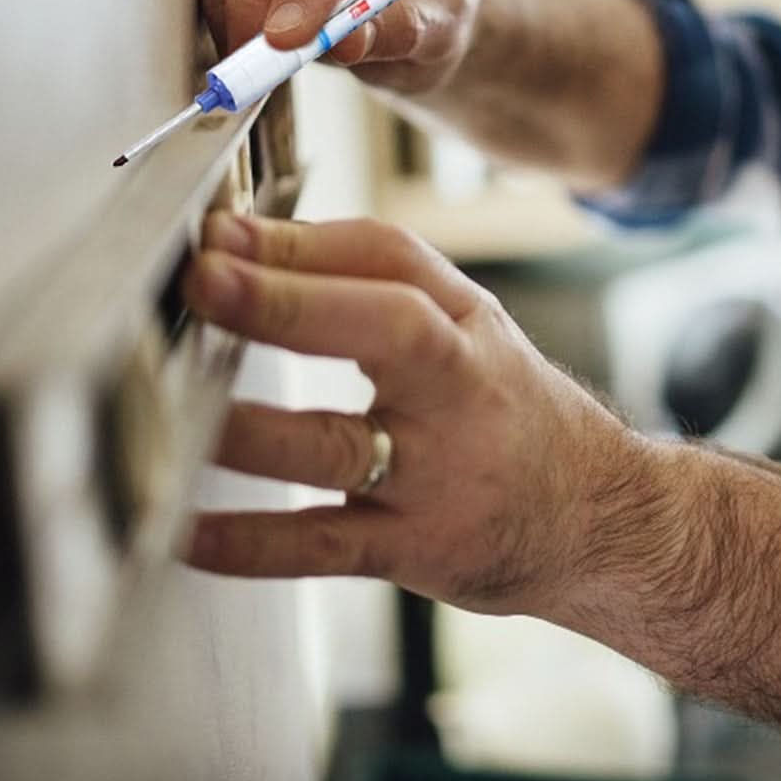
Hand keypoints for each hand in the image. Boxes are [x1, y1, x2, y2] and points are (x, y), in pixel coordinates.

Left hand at [182, 213, 632, 616]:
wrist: (596, 515)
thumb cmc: (513, 410)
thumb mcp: (476, 332)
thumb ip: (384, 287)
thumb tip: (257, 250)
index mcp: (468, 327)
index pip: (391, 259)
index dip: (304, 242)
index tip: (222, 232)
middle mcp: (460, 391)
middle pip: (385, 331)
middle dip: (291, 304)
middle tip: (208, 279)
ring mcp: (440, 475)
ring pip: (341, 446)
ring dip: (256, 428)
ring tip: (183, 407)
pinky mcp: (419, 548)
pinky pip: (328, 545)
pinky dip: (255, 542)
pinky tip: (189, 532)